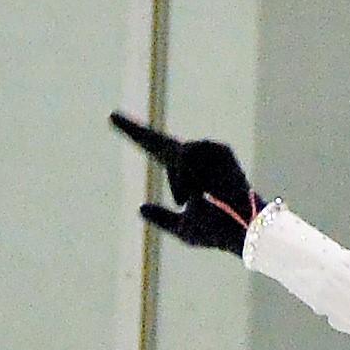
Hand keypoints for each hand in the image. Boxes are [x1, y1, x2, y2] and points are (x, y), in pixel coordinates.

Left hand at [109, 110, 260, 252]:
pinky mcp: (220, 150)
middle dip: (133, 132)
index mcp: (184, 176)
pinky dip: (191, 172)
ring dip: (181, 179)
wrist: (238, 227)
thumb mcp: (183, 229)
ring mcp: (208, 154)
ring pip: (176, 155)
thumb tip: (140, 208)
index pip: (156, 151)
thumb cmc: (216, 232)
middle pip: (159, 143)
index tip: (115, 119)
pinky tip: (203, 188)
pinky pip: (190, 152)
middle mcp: (193, 161)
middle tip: (111, 117)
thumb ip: (162, 219)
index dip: (136, 136)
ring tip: (197, 196)